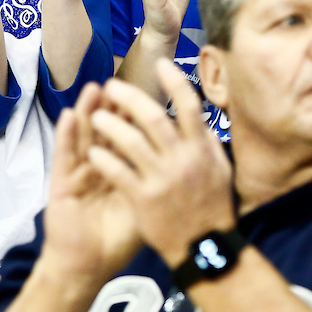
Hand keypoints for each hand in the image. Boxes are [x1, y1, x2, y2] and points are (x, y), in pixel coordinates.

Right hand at [41, 85, 141, 281]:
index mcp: (122, 172)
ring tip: (95, 89)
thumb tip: (189, 159)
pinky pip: (64, 158)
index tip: (148, 95)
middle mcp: (100, 168)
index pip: (131, 137)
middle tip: (121, 83)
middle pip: (108, 132)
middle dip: (115, 108)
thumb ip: (159, 183)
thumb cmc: (117, 242)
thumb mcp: (145, 210)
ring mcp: (79, 175)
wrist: (87, 269)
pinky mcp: (61, 185)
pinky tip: (69, 116)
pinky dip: (66, 137)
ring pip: (85, 138)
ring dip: (89, 112)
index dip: (138, 116)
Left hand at [88, 63, 234, 267]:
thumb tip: (200, 118)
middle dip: (129, 97)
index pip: (189, 105)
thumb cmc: (212, 207)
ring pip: (131, 142)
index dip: (175, 81)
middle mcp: (183, 159)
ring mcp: (163, 179)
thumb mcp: (220, 171)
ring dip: (110, 126)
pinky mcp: (144, 199)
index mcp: (202, 149)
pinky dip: (104, 160)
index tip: (160, 63)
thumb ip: (208, 143)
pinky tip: (92, 152)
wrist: (204, 248)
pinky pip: (119, 173)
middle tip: (110, 87)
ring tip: (94, 117)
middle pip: (153, 117)